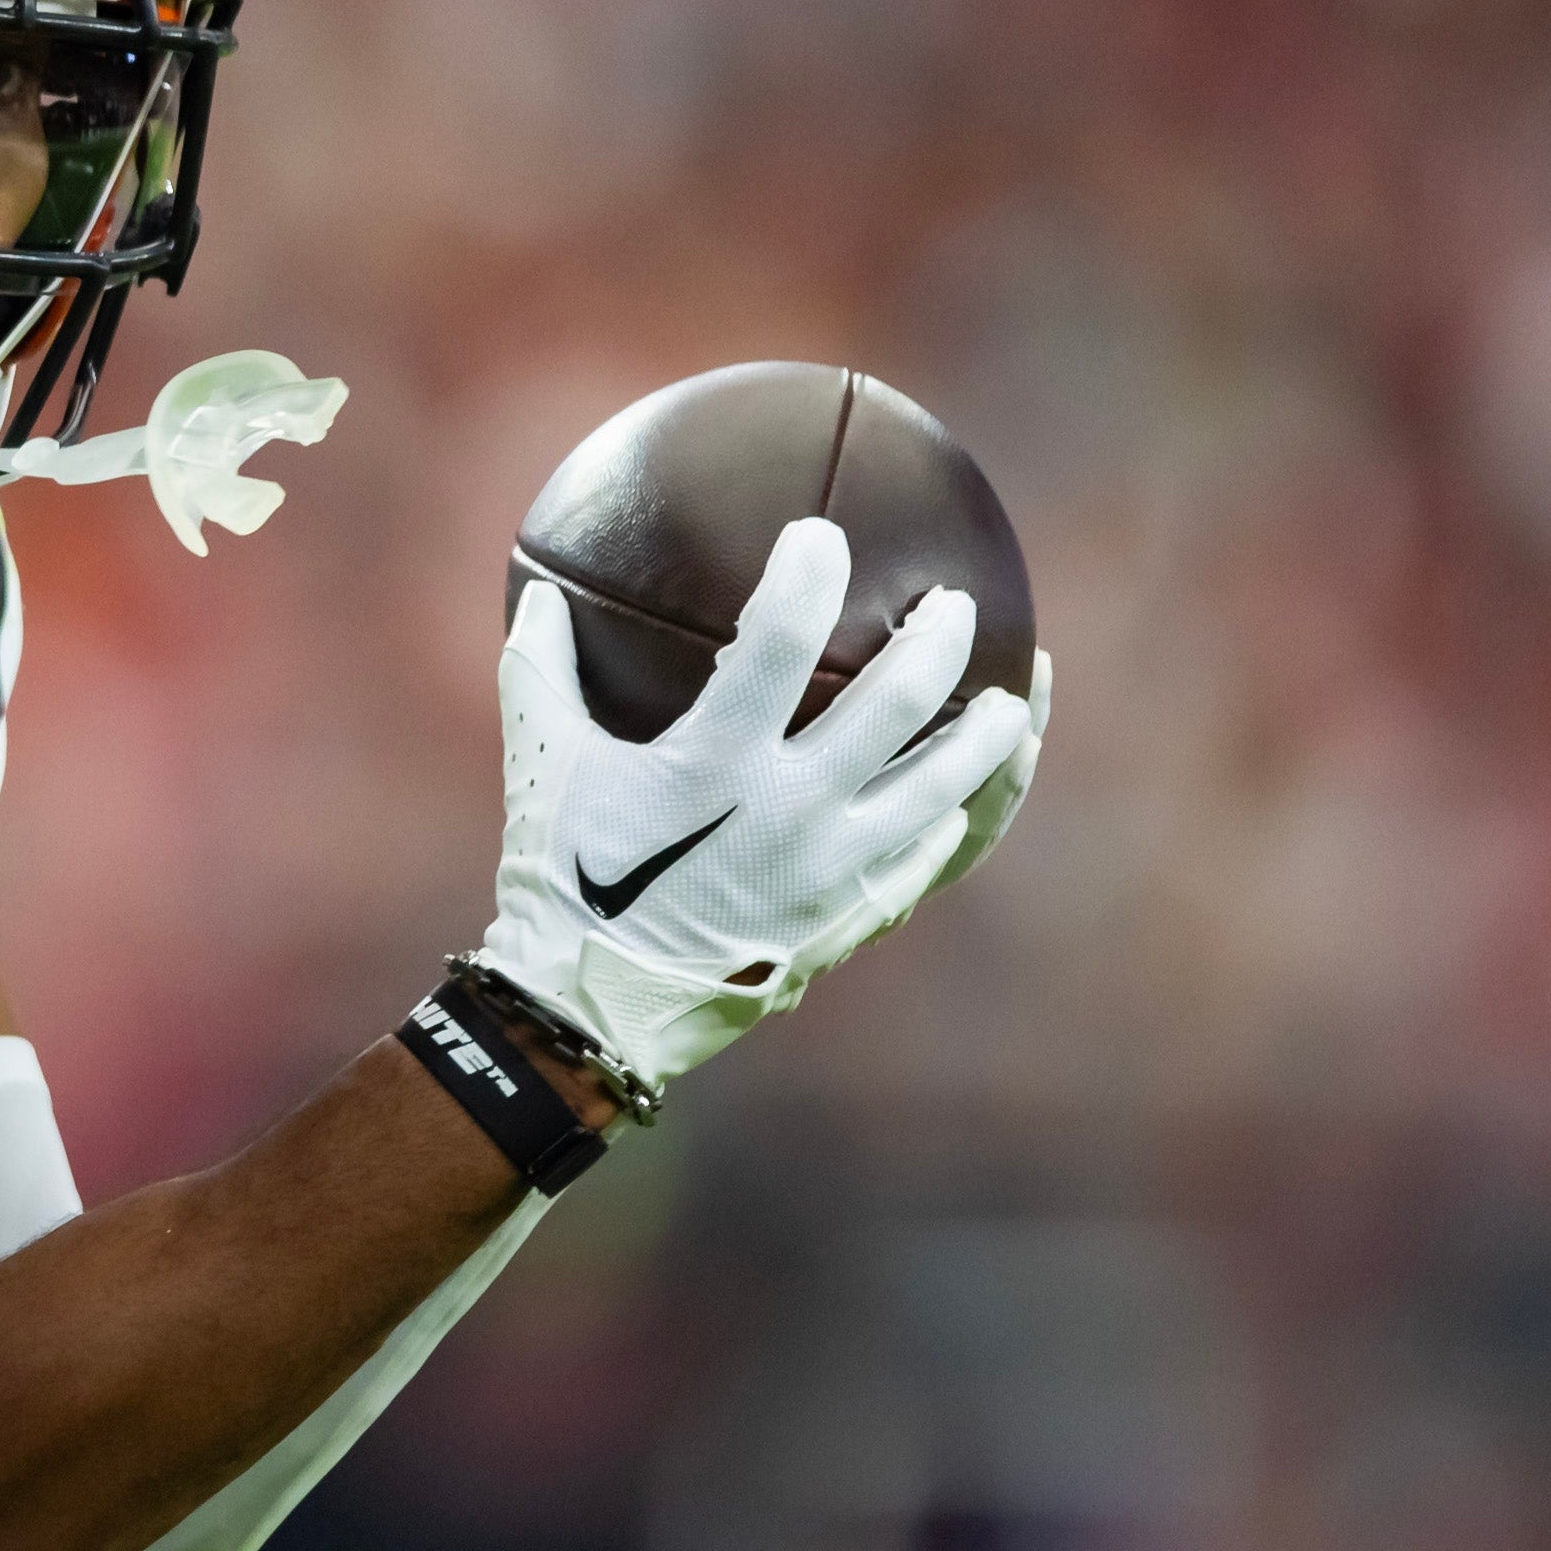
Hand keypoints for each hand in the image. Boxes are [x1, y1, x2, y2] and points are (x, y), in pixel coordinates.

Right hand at [474, 522, 1032, 1094]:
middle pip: (898, 705)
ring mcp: (831, 870)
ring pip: (942, 787)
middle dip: (939, 642)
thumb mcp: (541, 766)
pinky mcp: (848, 918)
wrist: (592, 1013)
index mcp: (716, 762)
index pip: (780, 640)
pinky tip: (968, 797)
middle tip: (954, 607)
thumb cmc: (561, 880)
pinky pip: (926, 861)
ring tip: (1013, 703)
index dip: (809, 575)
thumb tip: (538, 595)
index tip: (824, 537)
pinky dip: (957, 820)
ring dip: (987, 735)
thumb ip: (541, 671)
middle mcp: (790, 810)